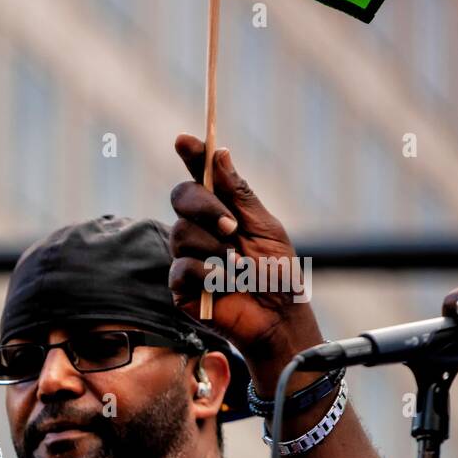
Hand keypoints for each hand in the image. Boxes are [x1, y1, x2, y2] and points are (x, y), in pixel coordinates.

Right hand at [169, 135, 323, 387]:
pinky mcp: (180, 285)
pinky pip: (181, 267)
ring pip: (181, 233)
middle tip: (233, 226)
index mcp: (222, 211)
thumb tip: (220, 154)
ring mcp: (188, 256)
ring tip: (238, 266)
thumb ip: (239, 194)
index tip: (184, 140)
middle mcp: (200, 230)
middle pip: (182, 198)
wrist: (277, 318)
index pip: (200, 177)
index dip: (191, 156)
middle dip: (205, 207)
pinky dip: (206, 273)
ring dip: (214, 248)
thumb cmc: (277, 274)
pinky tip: (223, 283)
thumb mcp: (265, 227)